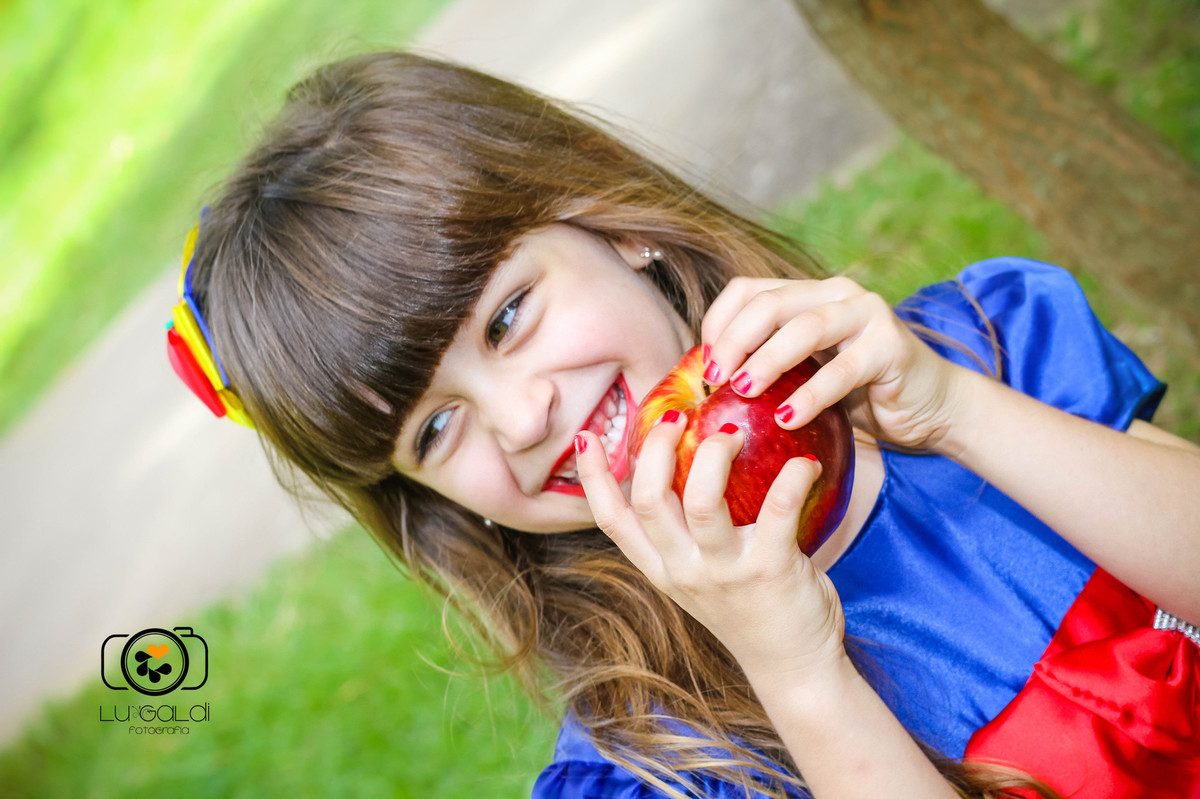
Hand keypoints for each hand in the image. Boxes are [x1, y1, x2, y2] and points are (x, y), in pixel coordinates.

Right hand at [574, 416, 845, 680]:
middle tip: (679, 418)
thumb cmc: (751, 609)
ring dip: (715, 454)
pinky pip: (778, 507)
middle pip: (649, 499)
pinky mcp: (771, 569)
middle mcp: (684, 570)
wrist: (794, 668)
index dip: (593, 477)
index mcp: (662, 569)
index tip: (585, 436)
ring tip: (734, 432)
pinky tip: (805, 462)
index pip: (613, 520)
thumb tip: (683, 472)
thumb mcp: (700, 578)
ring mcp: (725, 572)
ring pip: (703, 499)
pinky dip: (793, 476)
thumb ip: (684, 537)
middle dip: (657, 448)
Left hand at [701, 275, 963, 451]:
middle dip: (735, 340)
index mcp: (807, 295)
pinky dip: (810, 395)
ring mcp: (866, 315)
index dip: (719, 323)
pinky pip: (842, 370)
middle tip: (714, 377)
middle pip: (770, 303)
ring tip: (742, 390)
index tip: (703, 364)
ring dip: (767, 360)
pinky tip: (787, 419)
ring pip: (804, 328)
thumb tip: (705, 388)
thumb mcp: (803, 377)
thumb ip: (767, 369)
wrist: (931, 407)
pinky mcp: (891, 345)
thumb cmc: (858, 396)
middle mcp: (835, 294)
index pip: (747, 290)